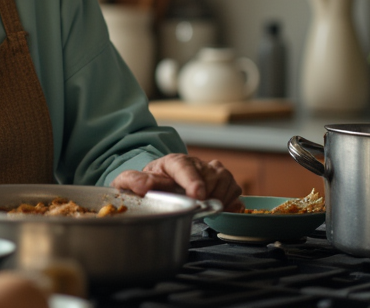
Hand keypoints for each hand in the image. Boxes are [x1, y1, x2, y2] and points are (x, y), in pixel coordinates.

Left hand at [111, 153, 243, 211]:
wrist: (161, 181)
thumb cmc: (150, 182)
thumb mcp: (133, 180)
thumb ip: (132, 181)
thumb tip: (144, 187)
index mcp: (173, 161)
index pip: (185, 167)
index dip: (193, 181)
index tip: (197, 195)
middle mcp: (196, 163)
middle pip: (212, 176)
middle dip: (207, 194)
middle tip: (197, 206)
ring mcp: (212, 171)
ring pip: (227, 182)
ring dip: (219, 199)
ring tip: (204, 206)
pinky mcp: (224, 181)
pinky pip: (236, 191)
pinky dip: (231, 202)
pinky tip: (217, 207)